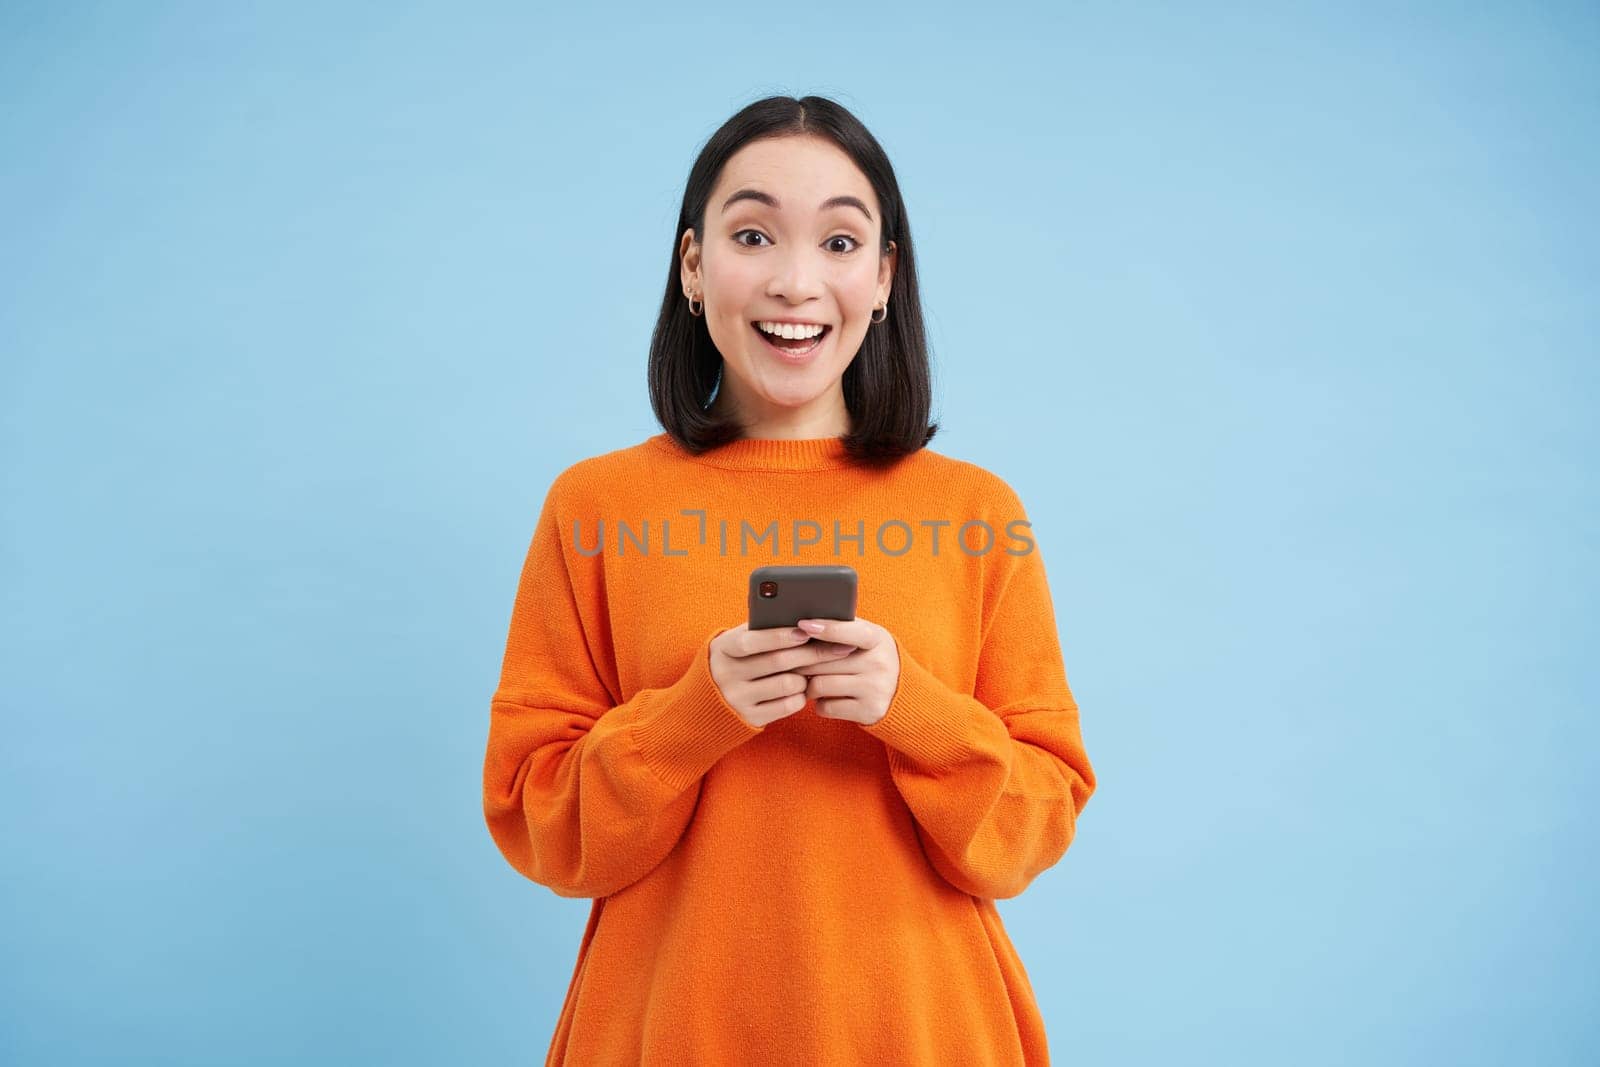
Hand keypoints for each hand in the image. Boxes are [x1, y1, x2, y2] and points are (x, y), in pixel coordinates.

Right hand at [708, 622, 856, 727]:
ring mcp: (738, 699)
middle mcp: (727, 675)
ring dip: (806, 675)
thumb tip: (804, 620)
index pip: (751, 641)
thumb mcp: (738, 642)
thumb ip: (761, 630)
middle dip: (811, 653)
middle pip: (777, 662)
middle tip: (837, 647)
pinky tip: (803, 687)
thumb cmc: (737, 660)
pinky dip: (801, 695)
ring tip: (813, 668)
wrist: (710, 701)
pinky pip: (787, 705)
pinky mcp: (751, 718)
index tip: (806, 630)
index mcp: (723, 649)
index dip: (779, 636)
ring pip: (787, 684)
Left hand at [787, 616, 900, 725]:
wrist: (902, 692)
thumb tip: (805, 623)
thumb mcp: (868, 637)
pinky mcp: (868, 712)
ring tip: (810, 680)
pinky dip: (819, 703)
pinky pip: (825, 707)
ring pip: (819, 685)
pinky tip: (825, 697)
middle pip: (823, 661)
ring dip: (808, 684)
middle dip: (802, 661)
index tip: (803, 625)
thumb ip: (843, 627)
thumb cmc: (872, 658)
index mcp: (878, 639)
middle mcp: (879, 664)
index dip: (826, 628)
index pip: (850, 631)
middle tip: (793, 661)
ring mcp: (875, 689)